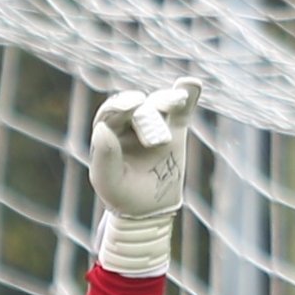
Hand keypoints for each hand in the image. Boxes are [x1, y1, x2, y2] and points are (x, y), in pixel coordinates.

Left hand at [89, 76, 200, 276]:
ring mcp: (153, 125)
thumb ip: (104, 156)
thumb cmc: (121, 195)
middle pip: (138, 108)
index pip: (111, 112)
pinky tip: (192, 84)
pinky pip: (182, 109)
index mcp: (108, 133)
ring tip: (178, 102)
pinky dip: (188, 94)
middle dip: (147, 119)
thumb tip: (102, 127)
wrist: (147, 210)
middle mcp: (129, 124)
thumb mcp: (108, 181)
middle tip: (156, 142)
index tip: (134, 104)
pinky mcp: (176, 129)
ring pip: (159, 103)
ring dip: (168, 100)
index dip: (120, 104)